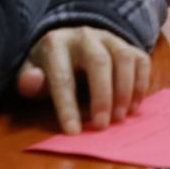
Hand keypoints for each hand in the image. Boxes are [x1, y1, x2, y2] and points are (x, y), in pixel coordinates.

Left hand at [18, 25, 149, 133]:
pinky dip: (141, 85)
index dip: (67, 105)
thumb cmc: (49, 66)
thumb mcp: (32, 71)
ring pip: (124, 58)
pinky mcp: (128, 44)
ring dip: (125, 90)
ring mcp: (110, 37)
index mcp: (56, 44)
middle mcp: (85, 36)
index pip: (62, 75)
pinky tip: (132, 107)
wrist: (69, 41)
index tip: (73, 132)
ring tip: (120, 117)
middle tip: (102, 125)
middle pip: (99, 62)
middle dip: (102, 96)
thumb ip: (28, 80)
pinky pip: (141, 60)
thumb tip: (32, 81)